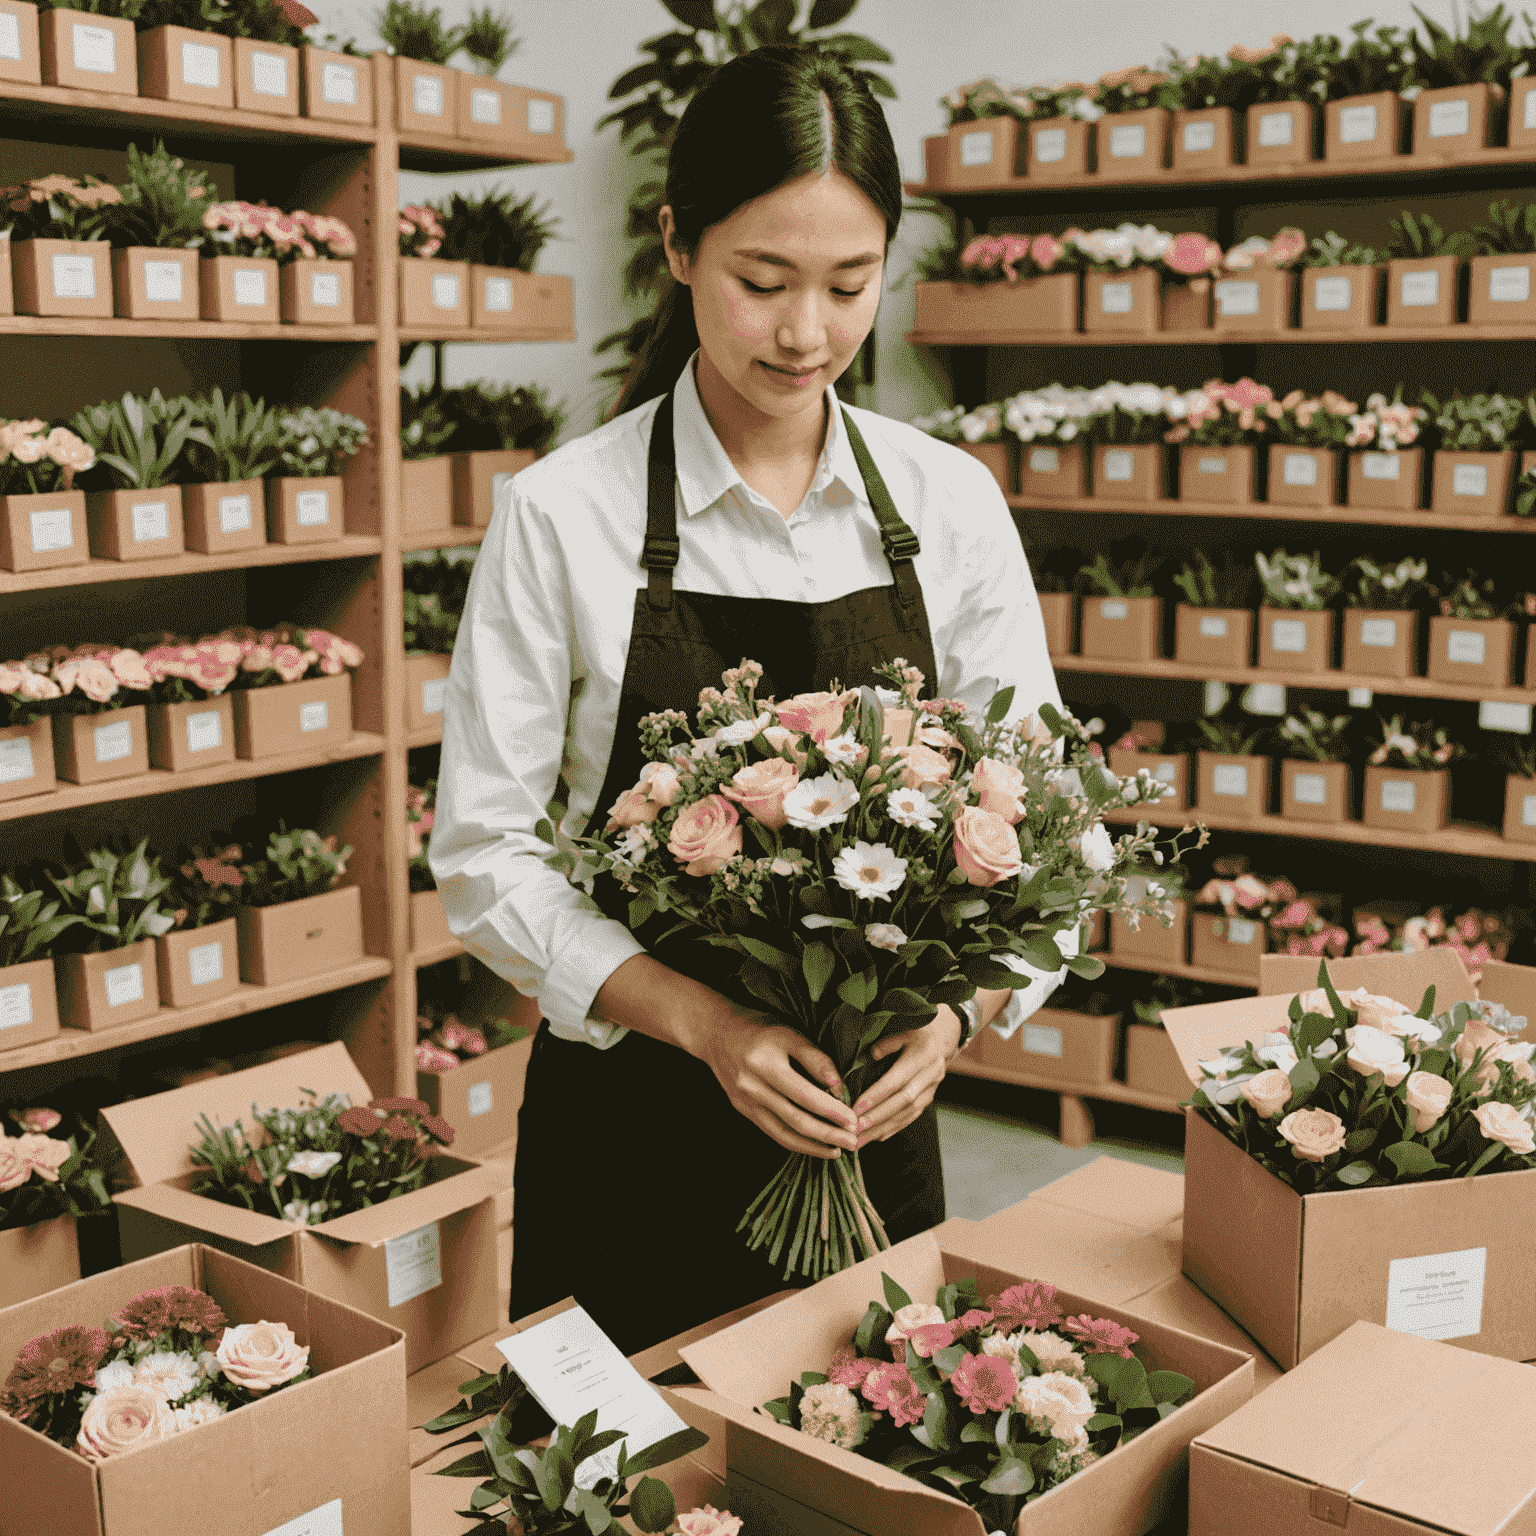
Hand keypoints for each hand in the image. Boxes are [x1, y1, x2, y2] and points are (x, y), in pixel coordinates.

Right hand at [596, 954, 858, 1158]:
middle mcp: (752, 1086)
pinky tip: (815, 1147)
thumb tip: (838, 1087)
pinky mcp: (743, 1111)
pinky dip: (796, 1143)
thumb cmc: (760, 1028)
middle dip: (828, 1133)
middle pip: (795, 1118)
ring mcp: (745, 1102)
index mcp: (765, 1063)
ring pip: (783, 1132)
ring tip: (839, 1150)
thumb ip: (815, 1059)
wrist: (717, 1033)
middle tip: (854, 1141)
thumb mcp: (789, 1033)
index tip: (854, 1119)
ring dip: (813, 1145)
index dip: (831, 1110)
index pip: (805, 1095)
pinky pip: (772, 1132)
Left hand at [852, 1006, 964, 1149]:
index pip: (897, 1081)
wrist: (943, 1035)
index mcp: (923, 1056)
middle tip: (854, 1129)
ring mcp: (932, 1089)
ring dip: (882, 1128)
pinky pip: (911, 1117)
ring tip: (860, 1139)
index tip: (856, 1108)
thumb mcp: (903, 1027)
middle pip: (903, 1102)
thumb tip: (872, 1056)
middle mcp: (931, 1075)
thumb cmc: (916, 1029)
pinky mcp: (929, 1098)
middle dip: (877, 1117)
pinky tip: (876, 1137)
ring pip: (907, 1113)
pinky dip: (894, 1128)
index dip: (876, 1096)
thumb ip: (887, 1042)